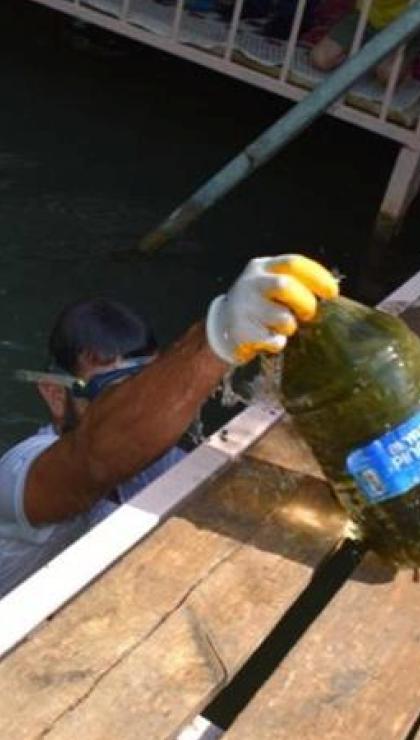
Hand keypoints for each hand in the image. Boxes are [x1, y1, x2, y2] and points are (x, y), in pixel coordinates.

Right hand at [206, 254, 338, 364]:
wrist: (222, 326)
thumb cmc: (260, 305)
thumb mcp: (271, 285)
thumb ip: (295, 283)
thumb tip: (331, 291)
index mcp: (261, 267)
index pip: (294, 263)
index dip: (318, 277)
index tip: (333, 293)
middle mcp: (250, 283)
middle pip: (285, 286)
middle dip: (305, 302)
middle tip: (307, 314)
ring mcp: (243, 307)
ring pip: (282, 318)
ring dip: (289, 326)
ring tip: (281, 328)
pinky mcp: (241, 332)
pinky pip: (273, 340)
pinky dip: (278, 342)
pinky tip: (270, 339)